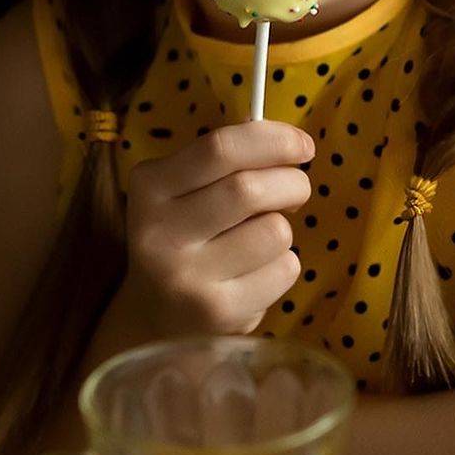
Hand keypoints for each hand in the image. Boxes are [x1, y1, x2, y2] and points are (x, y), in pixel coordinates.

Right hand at [121, 119, 315, 336]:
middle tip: (295, 191)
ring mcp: (186, 277)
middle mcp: (160, 232)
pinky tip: (255, 275)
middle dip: (291, 184)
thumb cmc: (188, 235)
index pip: (221, 148)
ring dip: (282, 230)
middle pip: (249, 189)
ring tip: (260, 240)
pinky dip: (283, 266)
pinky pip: (283, 270)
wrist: (155, 313)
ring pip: (274, 232)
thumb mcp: (185, 189)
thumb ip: (228, 161)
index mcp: (151, 187)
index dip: (274, 140)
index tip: (303, 146)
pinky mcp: (216, 312)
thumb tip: (290, 143)